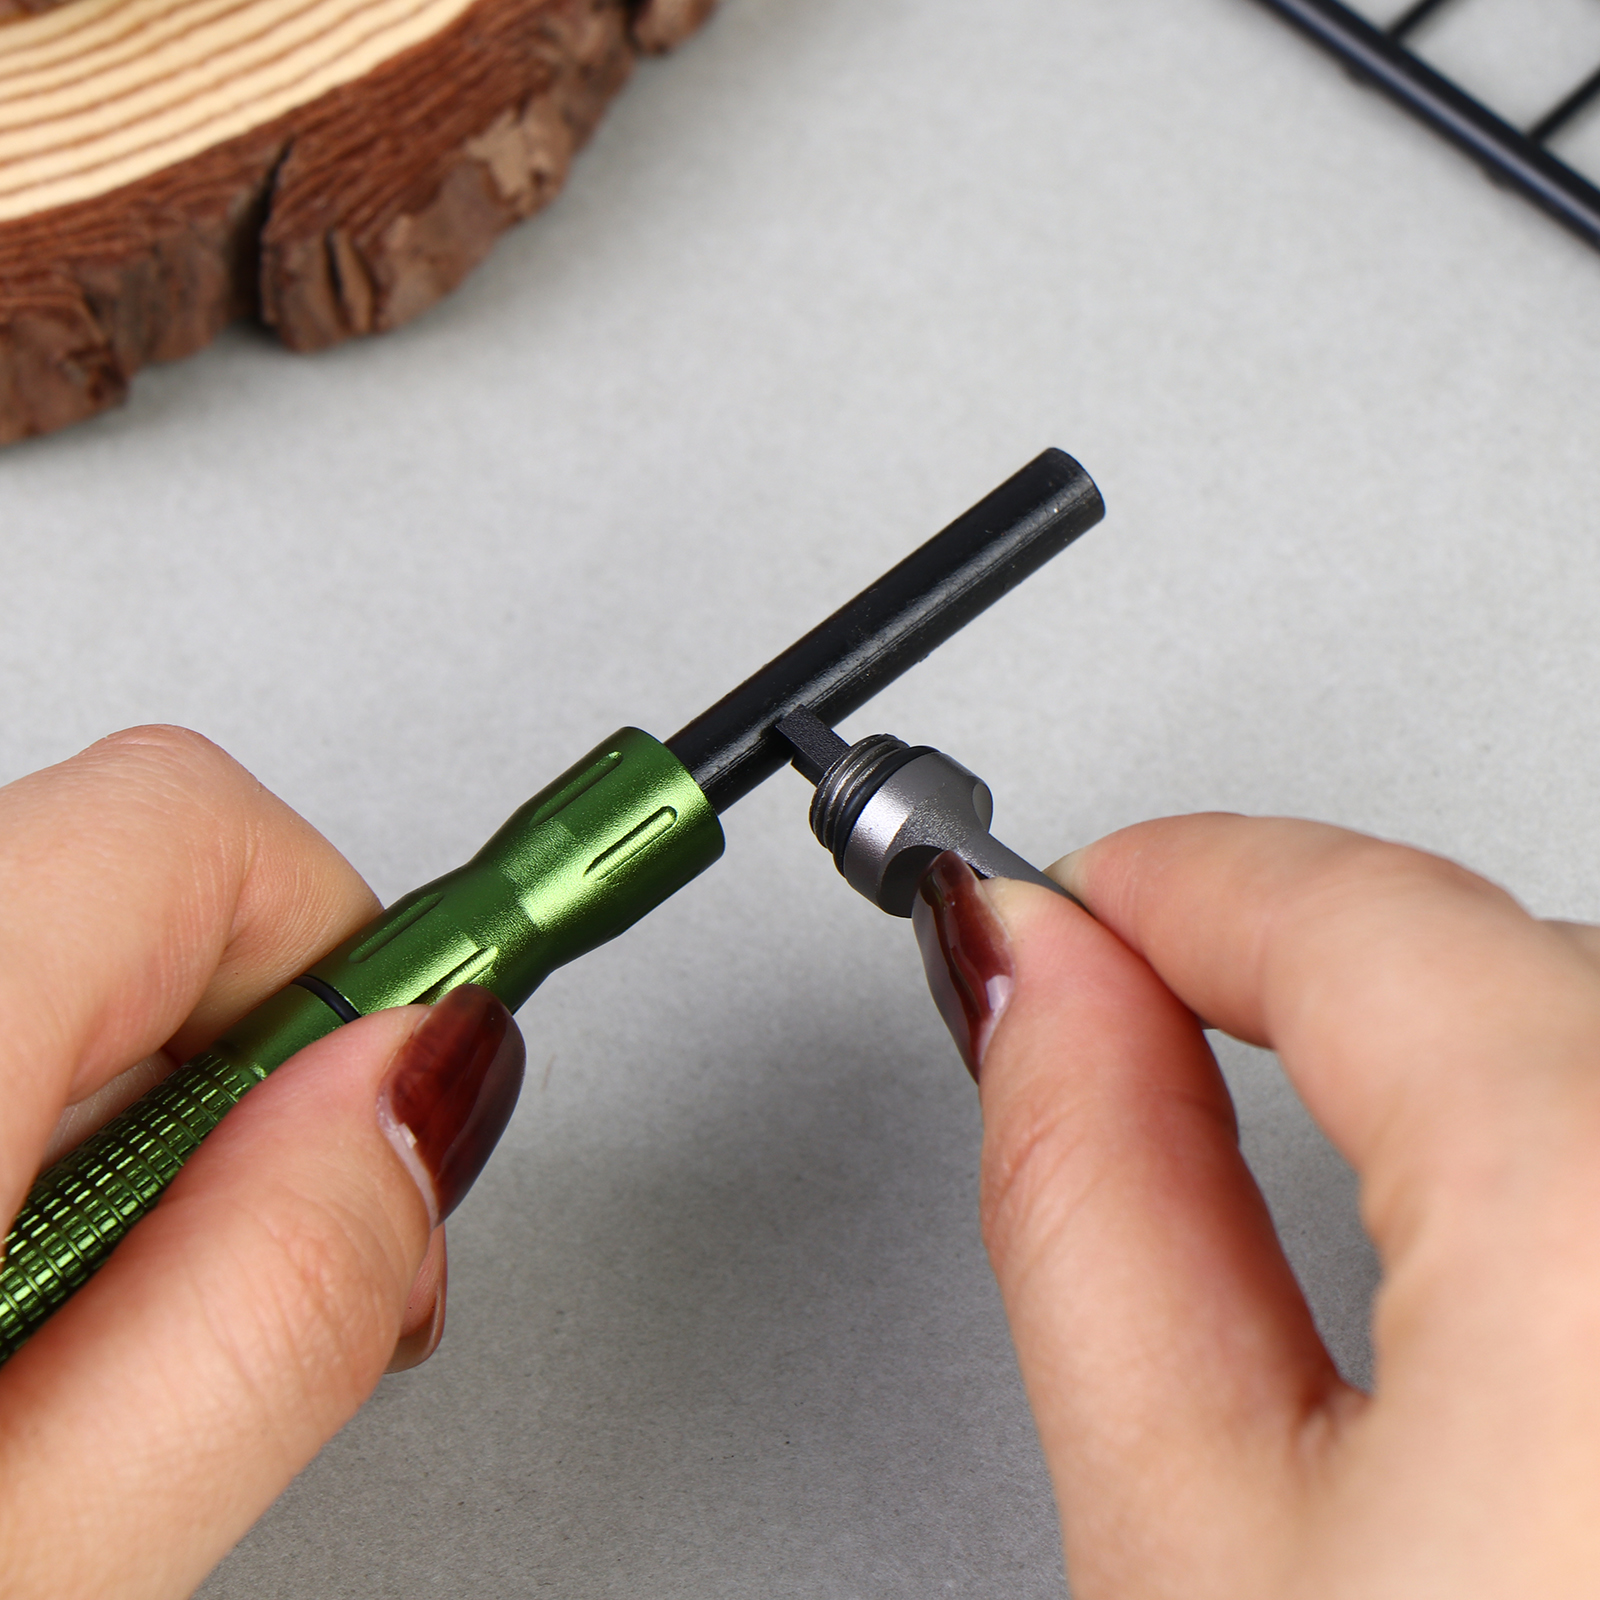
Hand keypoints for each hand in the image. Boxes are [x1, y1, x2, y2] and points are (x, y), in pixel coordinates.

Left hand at [0, 727, 523, 1599]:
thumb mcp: (34, 1557)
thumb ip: (257, 1314)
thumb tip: (419, 1094)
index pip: (195, 830)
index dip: (360, 962)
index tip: (420, 1097)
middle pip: (135, 890)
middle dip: (265, 1074)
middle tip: (275, 1270)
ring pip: (53, 963)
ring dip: (143, 1121)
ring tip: (105, 1326)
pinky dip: (41, 1130)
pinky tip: (13, 1289)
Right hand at [914, 818, 1599, 1597]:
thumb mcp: (1197, 1555)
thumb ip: (1096, 1215)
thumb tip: (1040, 989)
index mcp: (1597, 1243)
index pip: (1366, 923)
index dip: (1176, 885)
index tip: (1079, 896)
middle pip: (1507, 967)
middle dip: (1313, 964)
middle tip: (1131, 999)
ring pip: (1594, 1030)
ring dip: (1451, 1051)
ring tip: (1303, 1102)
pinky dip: (1555, 1136)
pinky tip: (1478, 1221)